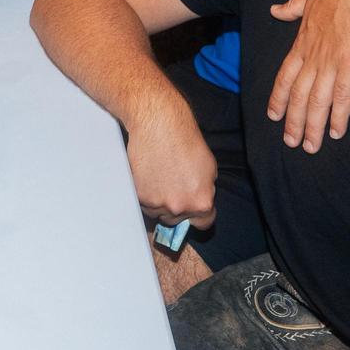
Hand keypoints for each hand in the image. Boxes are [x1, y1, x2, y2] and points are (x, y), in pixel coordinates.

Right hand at [125, 108, 217, 228]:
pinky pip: (144, 203)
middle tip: (174, 185)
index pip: (203, 224)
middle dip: (177, 206)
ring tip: (161, 178)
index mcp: (201, 202)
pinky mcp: (139, 195)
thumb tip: (200, 201)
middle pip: (177, 220)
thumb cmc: (186, 141)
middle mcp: (179, 207)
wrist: (159, 125)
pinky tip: (150, 175)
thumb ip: (205, 191)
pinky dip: (146, 193)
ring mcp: (157, 204)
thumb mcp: (210, 168)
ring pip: (158, 213)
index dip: (198, 215)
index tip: (192, 207)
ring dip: (159, 202)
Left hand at [265, 0, 349, 150]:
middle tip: (290, 143)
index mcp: (303, 41)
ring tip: (309, 147)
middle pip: (298, 96)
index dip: (278, 97)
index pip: (285, 76)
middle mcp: (313, 56)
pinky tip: (337, 133)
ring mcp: (331, 62)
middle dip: (293, 121)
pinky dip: (338, 117)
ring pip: (316, 102)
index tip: (272, 115)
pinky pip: (343, 97)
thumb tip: (275, 10)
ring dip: (312, 126)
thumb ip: (292, 7)